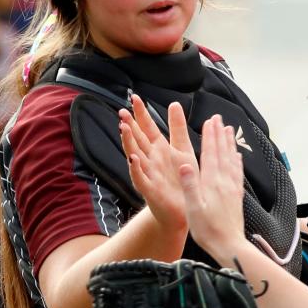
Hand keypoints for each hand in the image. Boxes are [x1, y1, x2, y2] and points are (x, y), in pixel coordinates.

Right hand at [120, 95, 187, 237]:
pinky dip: (136, 169)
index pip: (147, 128)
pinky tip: (133, 159)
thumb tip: (174, 103)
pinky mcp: (150, 190)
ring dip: (129, 143)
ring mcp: (148, 174)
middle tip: (122, 111)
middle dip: (130, 126)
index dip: (141, 114)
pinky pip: (140, 179)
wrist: (185, 209)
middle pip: (138, 139)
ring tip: (124, 129)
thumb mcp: (182, 149)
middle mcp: (150, 159)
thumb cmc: (182, 178)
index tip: (135, 98)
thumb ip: (177, 128)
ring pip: (135, 156)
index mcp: (159, 149)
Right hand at [178, 111, 246, 265]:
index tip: (209, 121)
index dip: (209, 137)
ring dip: (229, 143)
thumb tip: (185, 165)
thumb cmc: (208, 231)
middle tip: (218, 118)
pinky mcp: (236, 196)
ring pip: (231, 160)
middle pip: (222, 153)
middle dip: (219, 134)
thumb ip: (190, 186)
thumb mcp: (194, 209)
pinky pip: (237, 173)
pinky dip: (237, 161)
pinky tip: (237, 156)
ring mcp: (232, 188)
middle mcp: (224, 183)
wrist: (229, 246)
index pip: (210, 154)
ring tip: (228, 130)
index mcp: (211, 184)